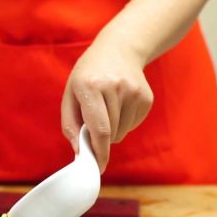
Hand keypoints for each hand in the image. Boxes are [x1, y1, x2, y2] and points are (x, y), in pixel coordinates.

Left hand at [61, 38, 152, 172]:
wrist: (119, 49)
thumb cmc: (89, 75)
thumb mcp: (71, 93)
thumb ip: (70, 124)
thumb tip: (79, 151)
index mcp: (91, 86)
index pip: (99, 129)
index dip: (99, 153)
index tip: (97, 167)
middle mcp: (114, 87)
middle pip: (110, 134)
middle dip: (100, 139)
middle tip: (94, 125)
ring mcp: (134, 92)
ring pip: (122, 132)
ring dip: (112, 130)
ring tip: (107, 108)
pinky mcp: (146, 98)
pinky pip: (132, 125)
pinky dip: (123, 122)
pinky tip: (119, 104)